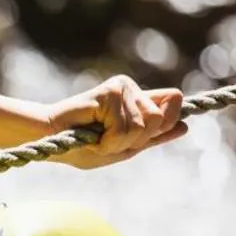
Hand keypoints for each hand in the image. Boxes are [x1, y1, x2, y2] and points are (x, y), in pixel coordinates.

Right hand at [44, 75, 186, 169]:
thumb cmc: (79, 146)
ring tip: (98, 138)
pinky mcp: (111, 91)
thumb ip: (152, 137)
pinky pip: (126, 126)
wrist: (48, 141)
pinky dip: (110, 140)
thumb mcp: (122, 147)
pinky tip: (92, 134)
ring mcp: (122, 88)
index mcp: (137, 101)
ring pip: (145, 125)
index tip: (157, 132)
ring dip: (120, 142)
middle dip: (138, 139)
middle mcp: (132, 89)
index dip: (171, 120)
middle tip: (109, 140)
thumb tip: (186, 126)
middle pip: (162, 118)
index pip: (174, 102)